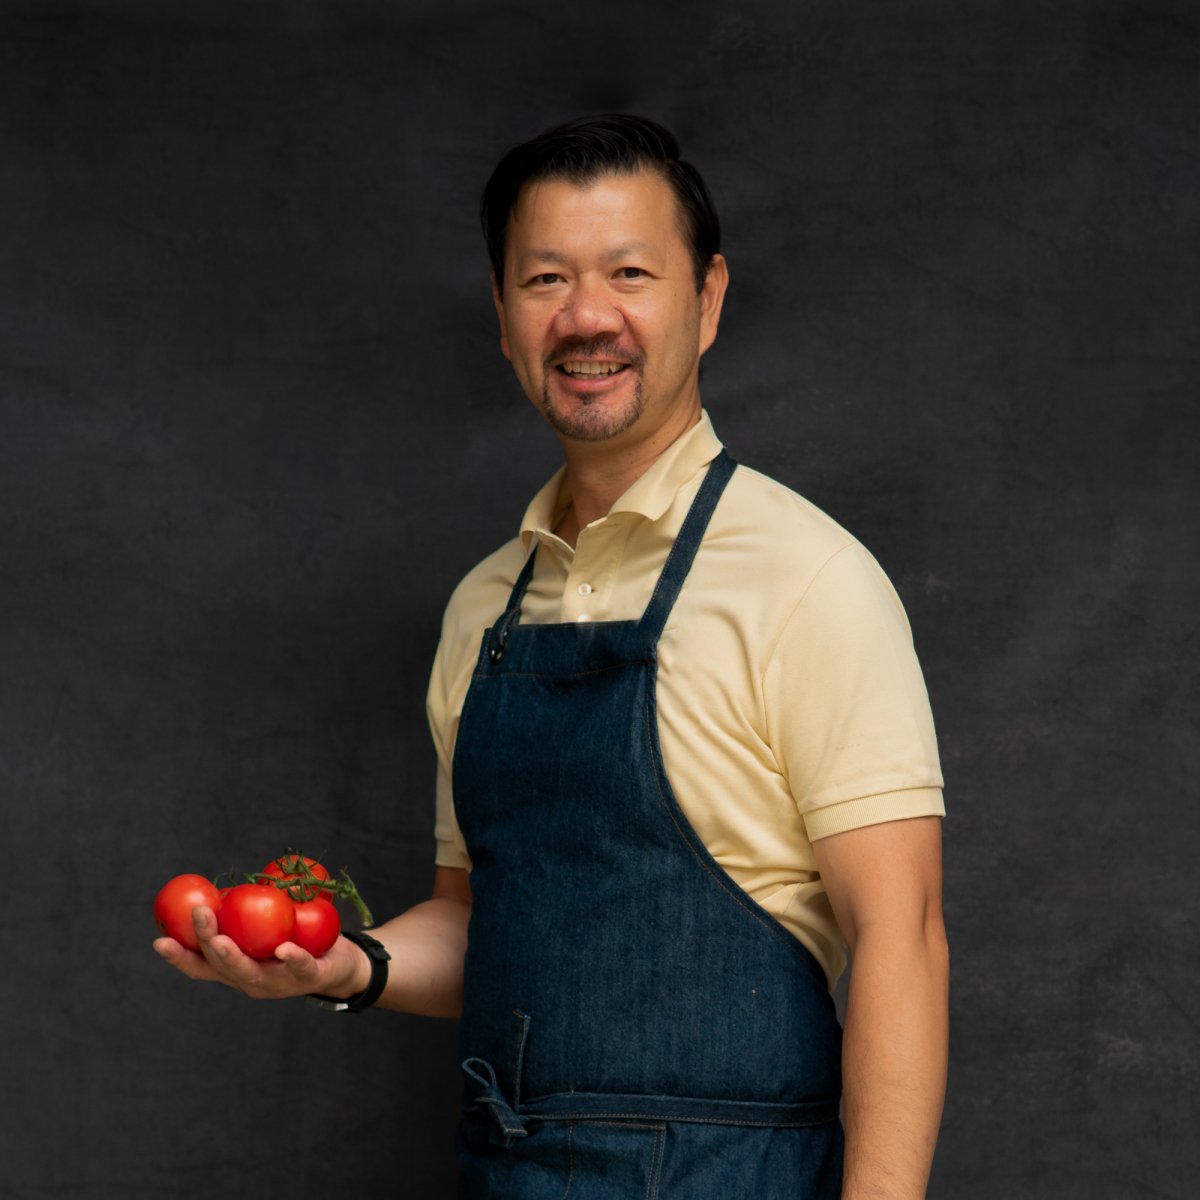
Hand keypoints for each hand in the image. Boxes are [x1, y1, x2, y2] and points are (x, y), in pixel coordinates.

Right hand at [153, 904, 367, 1000]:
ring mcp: (278, 984)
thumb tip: (222, 887)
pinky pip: (298, 968)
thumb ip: (244, 918)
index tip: (159, 940)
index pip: (202, 967)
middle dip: (205, 941)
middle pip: (221, 966)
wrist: (341, 964)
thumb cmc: (296, 942)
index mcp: (237, 970)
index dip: (180, 957)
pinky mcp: (308, 978)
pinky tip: (283, 949)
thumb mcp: (265, 931)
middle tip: (198, 915)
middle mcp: (251, 982)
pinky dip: (290, 958)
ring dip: (234, 955)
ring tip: (221, 939)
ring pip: (251, 972)